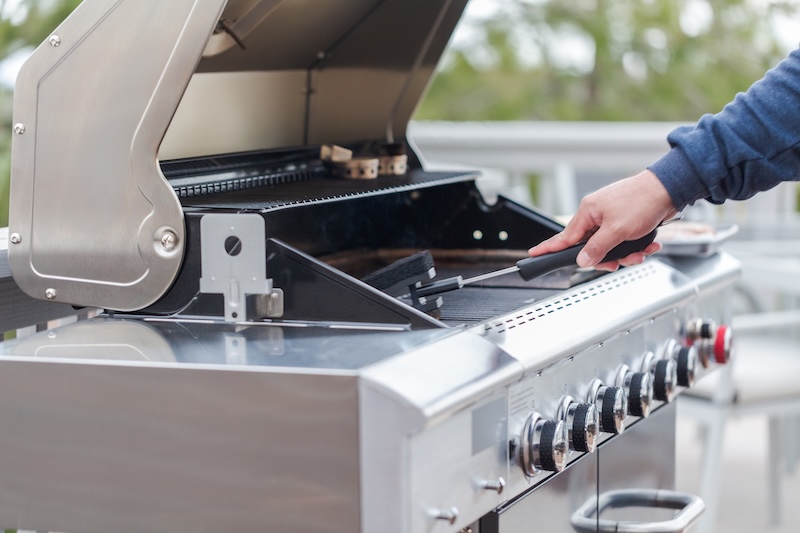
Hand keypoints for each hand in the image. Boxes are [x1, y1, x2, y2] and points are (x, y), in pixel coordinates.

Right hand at [527, 170, 677, 270]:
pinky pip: (622, 240)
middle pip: (590, 246)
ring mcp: (611, 216)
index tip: (535, 254)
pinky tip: (648, 244)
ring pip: (609, 245)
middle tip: (618, 262)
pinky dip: (635, 245)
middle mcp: (597, 214)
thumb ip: (596, 248)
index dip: (548, 248)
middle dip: (607, 257)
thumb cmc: (642, 201)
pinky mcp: (625, 219)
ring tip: (640, 252)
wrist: (669, 189)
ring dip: (625, 253)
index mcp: (588, 212)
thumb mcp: (616, 231)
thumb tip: (582, 260)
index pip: (564, 236)